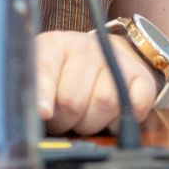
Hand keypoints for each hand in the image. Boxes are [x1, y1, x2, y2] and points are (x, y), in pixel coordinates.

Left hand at [35, 29, 162, 135]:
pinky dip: (121, 121)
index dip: (44, 95)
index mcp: (54, 45)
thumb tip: (28, 115)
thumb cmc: (64, 74)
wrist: (103, 54)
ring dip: (92, 124)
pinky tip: (110, 118)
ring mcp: (114, 58)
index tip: (44, 113)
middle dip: (66, 121)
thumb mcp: (40, 75)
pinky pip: (135, 105)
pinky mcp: (140, 74)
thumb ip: (32, 91)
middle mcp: (84, 46)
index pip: (46, 70)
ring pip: (104, 103)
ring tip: (84, 120)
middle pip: (73, 98)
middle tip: (63, 121)